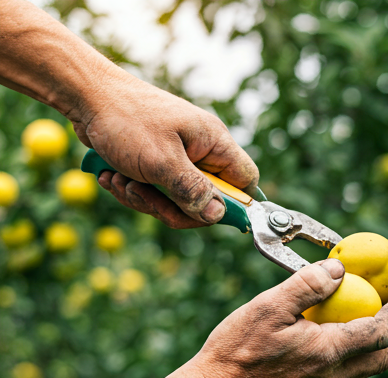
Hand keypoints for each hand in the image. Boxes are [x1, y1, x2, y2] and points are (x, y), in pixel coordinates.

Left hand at [71, 73, 258, 227]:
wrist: (85, 95)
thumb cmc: (125, 119)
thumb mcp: (160, 161)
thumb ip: (192, 191)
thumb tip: (217, 215)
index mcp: (213, 143)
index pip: (245, 181)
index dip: (235, 204)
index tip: (206, 214)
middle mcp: (201, 152)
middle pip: (206, 200)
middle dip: (172, 206)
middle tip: (143, 194)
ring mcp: (179, 158)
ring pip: (177, 201)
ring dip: (145, 199)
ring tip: (119, 179)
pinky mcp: (157, 163)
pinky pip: (156, 193)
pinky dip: (133, 190)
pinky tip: (112, 176)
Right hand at [192, 259, 387, 377]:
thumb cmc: (237, 349)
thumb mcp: (269, 307)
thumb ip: (306, 285)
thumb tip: (339, 269)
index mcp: (328, 353)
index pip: (382, 328)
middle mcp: (331, 376)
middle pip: (385, 355)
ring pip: (369, 367)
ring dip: (386, 343)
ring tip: (386, 319)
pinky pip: (348, 371)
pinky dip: (361, 351)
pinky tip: (344, 336)